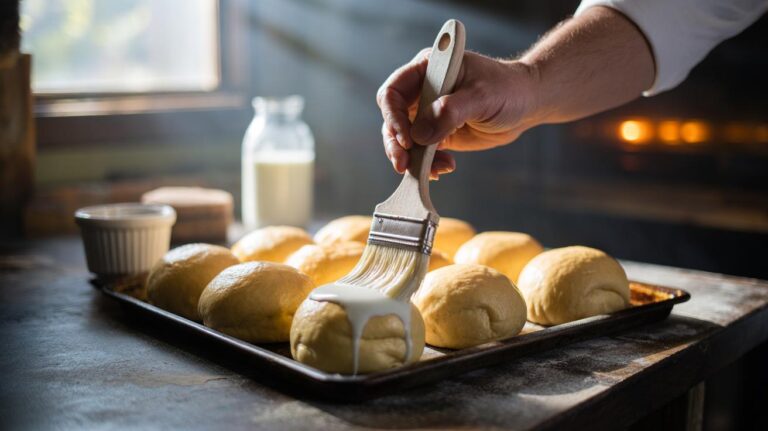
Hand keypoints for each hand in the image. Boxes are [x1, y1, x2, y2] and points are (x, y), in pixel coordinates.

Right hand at [377, 49, 538, 178]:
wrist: (526, 103)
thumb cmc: (507, 89)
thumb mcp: (481, 96)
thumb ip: (450, 112)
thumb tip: (419, 136)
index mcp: (426, 70)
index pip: (393, 92)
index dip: (394, 116)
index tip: (407, 139)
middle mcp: (421, 91)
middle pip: (392, 119)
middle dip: (396, 144)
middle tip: (404, 165)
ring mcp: (427, 114)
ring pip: (403, 139)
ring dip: (412, 159)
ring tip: (431, 171)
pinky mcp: (437, 134)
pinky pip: (421, 152)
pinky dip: (426, 164)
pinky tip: (443, 169)